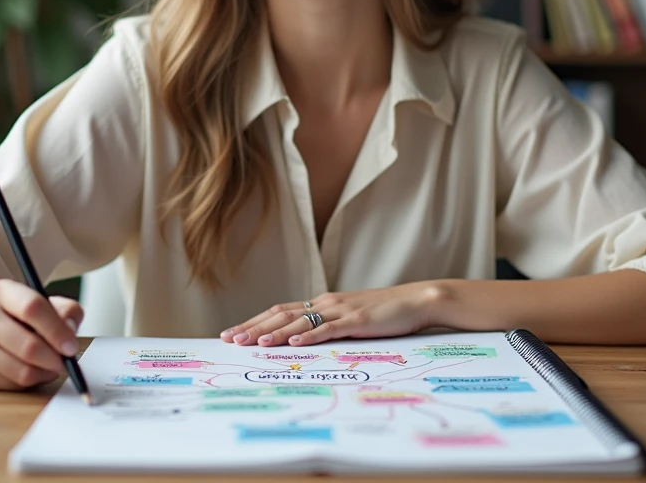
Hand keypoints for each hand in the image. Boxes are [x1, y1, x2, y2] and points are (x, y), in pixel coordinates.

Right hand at [0, 278, 83, 390]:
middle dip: (54, 359)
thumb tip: (70, 331)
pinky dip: (28, 382)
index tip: (72, 347)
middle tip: (66, 363)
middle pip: (27, 345)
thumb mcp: (43, 302)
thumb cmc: (17, 316)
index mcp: (0, 291)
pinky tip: (30, 371)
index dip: (57, 330)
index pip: (32, 308)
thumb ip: (66, 311)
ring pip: (21, 371)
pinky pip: (10, 385)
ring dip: (44, 373)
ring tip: (50, 367)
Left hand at [219, 282, 444, 347]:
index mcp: (322, 303)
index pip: (280, 311)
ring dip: (274, 333)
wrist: (416, 301)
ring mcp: (340, 311)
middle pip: (281, 314)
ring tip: (252, 343)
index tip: (233, 333)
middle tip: (229, 340)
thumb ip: (329, 326)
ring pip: (300, 322)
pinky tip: (294, 344)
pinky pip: (328, 329)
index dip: (255, 321)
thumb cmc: (385, 313)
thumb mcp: (351, 318)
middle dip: (253, 327)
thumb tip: (305, 341)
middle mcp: (326, 303)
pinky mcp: (357, 320)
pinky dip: (309, 337)